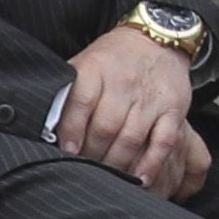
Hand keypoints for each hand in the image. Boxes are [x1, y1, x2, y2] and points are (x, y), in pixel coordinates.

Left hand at [55, 25, 206, 196]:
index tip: (67, 152)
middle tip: (84, 171)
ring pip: (131, 138)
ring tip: (107, 178)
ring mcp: (150, 98)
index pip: (81, 102)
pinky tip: (141, 179)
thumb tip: (44, 129)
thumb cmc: (113, 59)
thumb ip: (67, 92)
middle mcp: (124, 83)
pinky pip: (163, 141)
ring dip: (117, 164)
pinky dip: (152, 163)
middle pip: (105, 126)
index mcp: (96, 69)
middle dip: (92, 155)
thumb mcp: (84, 64)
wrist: (157, 39)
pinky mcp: (174, 109)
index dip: (71, 130)